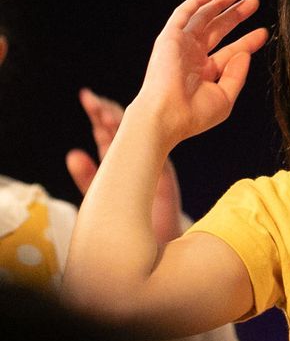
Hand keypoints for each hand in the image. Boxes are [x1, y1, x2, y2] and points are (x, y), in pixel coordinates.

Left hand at [68, 89, 184, 242]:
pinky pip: (160, 156)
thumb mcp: (100, 195)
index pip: (108, 130)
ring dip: (126, 123)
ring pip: (143, 137)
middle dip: (109, 111)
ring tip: (107, 113)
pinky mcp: (165, 179)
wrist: (153, 244)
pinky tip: (139, 132)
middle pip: (125, 128)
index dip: (98, 113)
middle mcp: (138, 157)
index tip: (87, 97)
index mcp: (120, 158)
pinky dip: (151, 142)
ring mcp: (154, 165)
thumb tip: (72, 153)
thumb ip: (86, 176)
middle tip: (93, 99)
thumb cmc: (128, 219)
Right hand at [130, 0, 267, 147]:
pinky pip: (185, 14)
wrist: (168, 115)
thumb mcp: (225, 96)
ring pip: (203, 18)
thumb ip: (237, 74)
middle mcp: (193, 56)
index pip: (231, 51)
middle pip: (218, 30)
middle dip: (235, 15)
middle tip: (254, 2)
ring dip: (219, 3)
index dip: (248, 41)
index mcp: (206, 72)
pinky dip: (198, 1)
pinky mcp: (170, 38)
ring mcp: (181, 46)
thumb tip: (246, 53)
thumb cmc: (194, 114)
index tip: (264, 32)